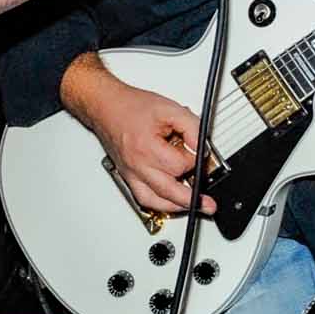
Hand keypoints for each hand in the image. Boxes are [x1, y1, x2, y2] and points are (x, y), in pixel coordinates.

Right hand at [64, 63, 217, 216]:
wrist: (106, 107)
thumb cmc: (132, 107)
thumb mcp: (170, 109)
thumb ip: (192, 127)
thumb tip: (202, 145)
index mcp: (147, 148)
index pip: (180, 166)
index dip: (195, 160)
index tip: (199, 154)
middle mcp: (137, 165)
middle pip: (169, 192)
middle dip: (192, 198)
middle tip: (208, 204)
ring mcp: (130, 174)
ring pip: (154, 201)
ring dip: (175, 206)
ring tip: (193, 206)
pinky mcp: (127, 176)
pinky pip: (142, 198)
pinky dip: (158, 204)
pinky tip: (170, 203)